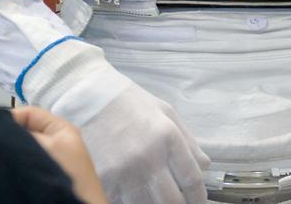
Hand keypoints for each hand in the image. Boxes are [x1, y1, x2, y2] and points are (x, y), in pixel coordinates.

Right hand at [15, 32, 209, 202]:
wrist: (86, 97)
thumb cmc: (126, 103)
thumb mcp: (164, 112)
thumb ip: (188, 140)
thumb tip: (204, 165)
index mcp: (167, 137)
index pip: (191, 179)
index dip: (199, 196)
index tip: (199, 200)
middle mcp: (148, 157)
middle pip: (173, 200)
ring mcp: (124, 171)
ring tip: (160, 200)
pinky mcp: (103, 180)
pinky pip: (124, 203)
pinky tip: (137, 197)